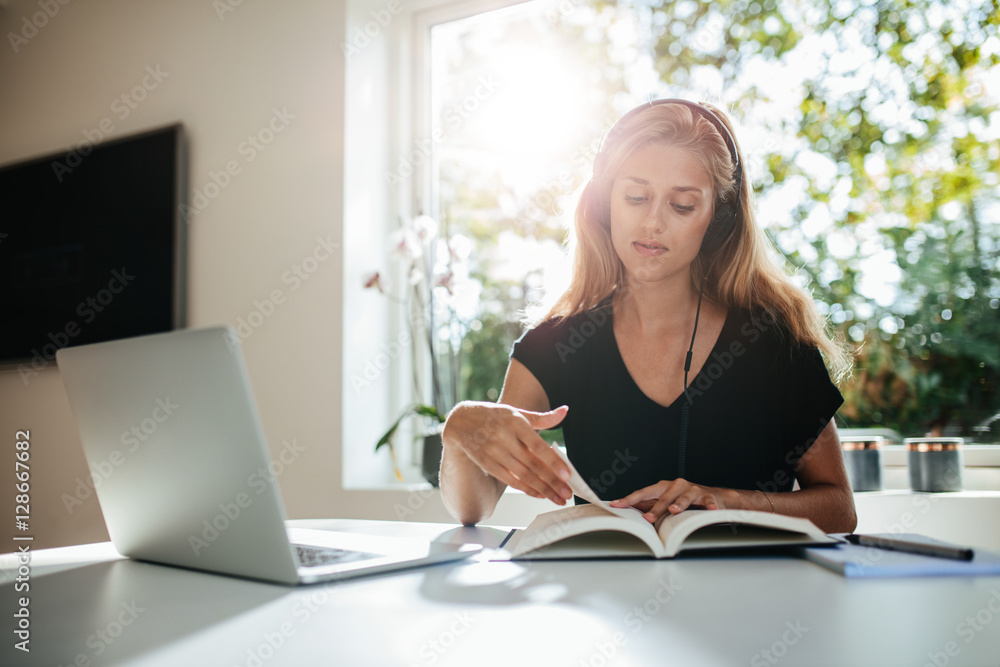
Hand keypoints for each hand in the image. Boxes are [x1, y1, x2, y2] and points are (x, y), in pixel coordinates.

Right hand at [442, 402, 572, 504]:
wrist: (461, 421)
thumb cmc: (494, 416)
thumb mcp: (517, 412)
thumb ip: (542, 417)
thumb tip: (564, 412)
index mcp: (515, 422)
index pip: (537, 446)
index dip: (552, 462)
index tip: (566, 475)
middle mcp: (504, 438)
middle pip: (532, 464)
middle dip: (552, 481)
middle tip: (567, 493)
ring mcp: (494, 452)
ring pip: (522, 475)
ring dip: (542, 489)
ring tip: (557, 498)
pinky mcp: (487, 463)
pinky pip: (509, 479)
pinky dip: (525, 488)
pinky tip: (538, 493)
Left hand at [609, 479, 730, 523]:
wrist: (714, 497)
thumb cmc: (685, 499)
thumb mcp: (666, 502)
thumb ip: (650, 506)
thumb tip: (629, 511)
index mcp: (663, 487)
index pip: (643, 493)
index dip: (630, 499)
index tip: (616, 504)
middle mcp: (676, 485)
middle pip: (663, 497)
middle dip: (655, 508)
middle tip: (646, 519)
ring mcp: (691, 490)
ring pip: (683, 497)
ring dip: (679, 504)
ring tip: (673, 510)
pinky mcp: (706, 496)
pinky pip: (707, 501)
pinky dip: (709, 505)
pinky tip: (711, 509)